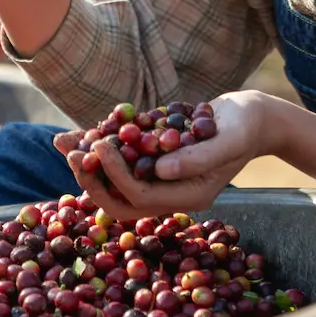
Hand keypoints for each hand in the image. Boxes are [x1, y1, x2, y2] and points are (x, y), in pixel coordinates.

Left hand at [53, 91, 273, 220]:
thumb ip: (197, 158)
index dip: (116, 175)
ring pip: (114, 181)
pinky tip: (75, 133)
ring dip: (87, 163)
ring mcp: (161, 176)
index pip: (142, 195)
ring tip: (61, 141)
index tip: (100, 145)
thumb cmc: (246, 125)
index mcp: (191, 195)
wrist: (254, 116)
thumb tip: (159, 170)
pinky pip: (120, 159)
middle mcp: (171, 191)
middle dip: (92, 179)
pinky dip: (97, 146)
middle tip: (73, 153)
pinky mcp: (153, 157)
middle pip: (120, 200)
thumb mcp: (230, 139)